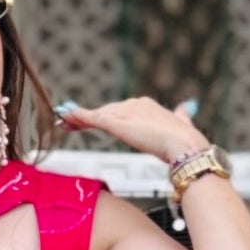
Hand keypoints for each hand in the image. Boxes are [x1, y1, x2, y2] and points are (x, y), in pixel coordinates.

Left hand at [56, 95, 208, 164]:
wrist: (185, 146)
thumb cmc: (186, 141)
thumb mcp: (182, 124)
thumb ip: (181, 116)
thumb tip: (184, 109)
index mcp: (148, 105)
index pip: (120, 110)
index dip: (105, 116)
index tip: (93, 121)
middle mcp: (135, 104)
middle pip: (106, 111)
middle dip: (88, 118)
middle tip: (69, 123)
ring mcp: (125, 112)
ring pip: (97, 115)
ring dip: (78, 119)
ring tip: (63, 122)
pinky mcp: (118, 122)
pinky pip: (94, 119)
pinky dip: (79, 118)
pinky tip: (66, 118)